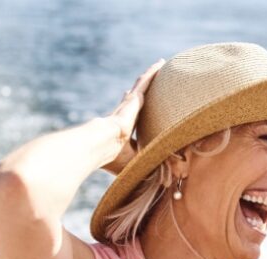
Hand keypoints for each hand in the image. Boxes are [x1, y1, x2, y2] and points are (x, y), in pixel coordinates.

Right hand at [101, 59, 165, 174]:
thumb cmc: (115, 160)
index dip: (137, 117)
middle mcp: (125, 116)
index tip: (139, 113)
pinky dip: (152, 73)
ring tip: (159, 68)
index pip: (133, 122)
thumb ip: (148, 170)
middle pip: (137, 101)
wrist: (103, 146)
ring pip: (142, 88)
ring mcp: (129, 106)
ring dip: (150, 78)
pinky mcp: (133, 99)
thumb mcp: (136, 164)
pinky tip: (160, 63)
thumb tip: (164, 186)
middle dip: (142, 93)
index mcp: (123, 131)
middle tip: (149, 85)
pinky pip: (146, 82)